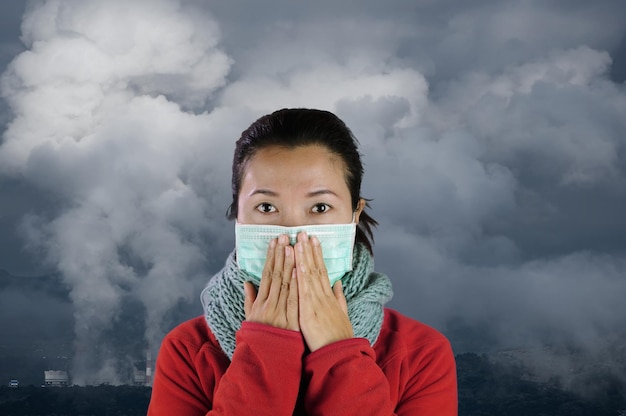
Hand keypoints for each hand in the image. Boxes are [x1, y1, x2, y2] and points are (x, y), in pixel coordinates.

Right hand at [244, 234, 298, 330]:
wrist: (266, 360)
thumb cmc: (259, 338)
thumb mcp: (250, 318)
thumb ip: (249, 299)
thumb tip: (247, 282)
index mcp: (260, 303)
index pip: (266, 275)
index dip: (271, 257)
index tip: (274, 242)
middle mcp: (269, 305)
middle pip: (276, 275)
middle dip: (280, 254)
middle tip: (284, 236)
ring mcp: (280, 313)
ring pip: (286, 284)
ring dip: (289, 264)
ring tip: (292, 246)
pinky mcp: (291, 321)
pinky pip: (294, 300)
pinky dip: (297, 284)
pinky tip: (300, 270)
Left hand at [294, 232, 352, 351]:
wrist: (338, 355)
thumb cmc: (339, 338)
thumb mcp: (342, 315)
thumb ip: (339, 298)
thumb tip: (338, 283)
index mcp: (329, 297)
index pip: (322, 271)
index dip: (317, 254)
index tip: (314, 239)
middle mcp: (323, 297)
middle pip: (315, 269)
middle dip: (309, 250)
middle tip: (304, 232)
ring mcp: (316, 303)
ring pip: (309, 276)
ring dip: (304, 257)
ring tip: (299, 241)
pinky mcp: (309, 313)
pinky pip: (304, 292)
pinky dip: (301, 277)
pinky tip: (297, 264)